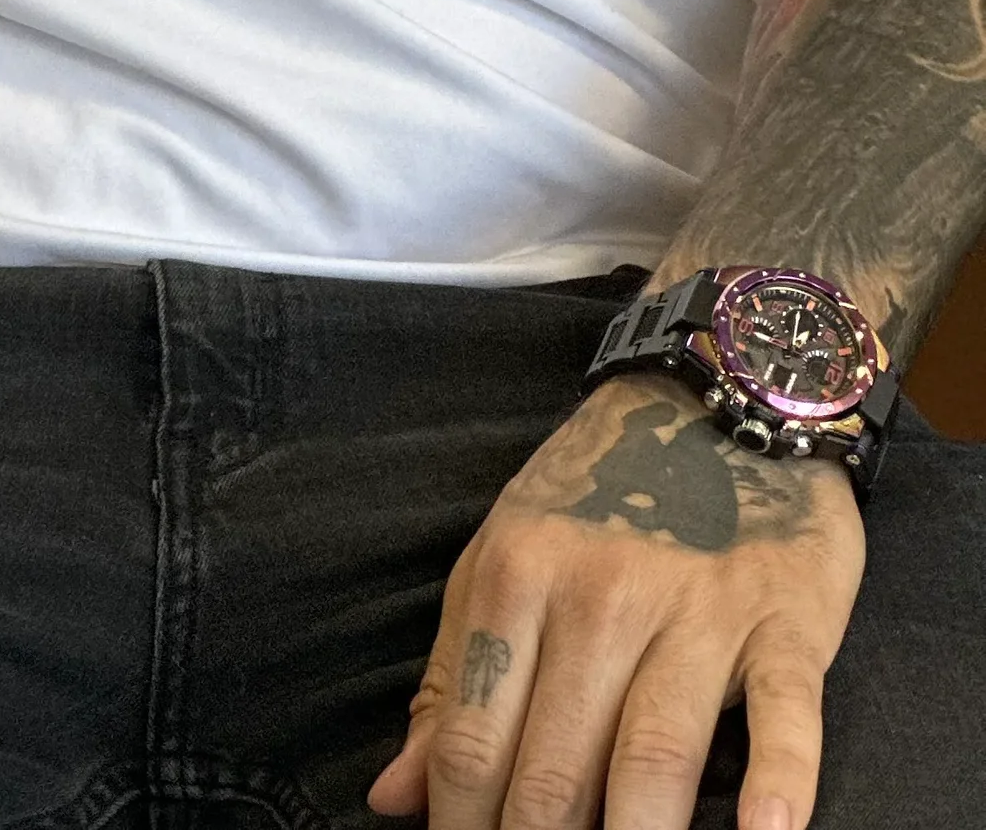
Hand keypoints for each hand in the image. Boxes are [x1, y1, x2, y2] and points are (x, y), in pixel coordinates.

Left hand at [368, 375, 862, 829]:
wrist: (712, 390)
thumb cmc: (596, 492)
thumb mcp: (499, 561)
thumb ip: (447, 681)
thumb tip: (391, 799)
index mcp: (514, 579)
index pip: (474, 741)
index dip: (462, 828)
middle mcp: (599, 597)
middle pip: (557, 770)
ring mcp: (696, 609)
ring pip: (655, 756)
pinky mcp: (785, 620)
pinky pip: (783, 715)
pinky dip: (778, 785)